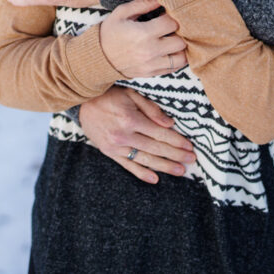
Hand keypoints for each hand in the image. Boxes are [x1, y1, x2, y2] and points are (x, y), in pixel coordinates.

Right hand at [79, 86, 195, 183]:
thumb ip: (151, 109)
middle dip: (175, 155)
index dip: (177, 141)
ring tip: (180, 171)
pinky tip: (155, 179)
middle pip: (155, 148)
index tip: (189, 146)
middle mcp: (124, 136)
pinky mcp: (109, 153)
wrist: (82, 104)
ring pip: (145, 159)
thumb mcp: (131, 94)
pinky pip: (128, 166)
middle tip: (191, 160)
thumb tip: (170, 124)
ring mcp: (116, 147)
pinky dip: (142, 173)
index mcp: (131, 119)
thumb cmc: (110, 95)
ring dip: (164, 166)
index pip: (160, 133)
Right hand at [99, 0, 187, 77]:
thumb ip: (142, 3)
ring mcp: (151, 65)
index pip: (171, 23)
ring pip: (181, 58)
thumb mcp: (121, 12)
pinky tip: (170, 51)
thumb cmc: (110, 32)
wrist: (98, 57)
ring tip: (173, 40)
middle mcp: (150, 51)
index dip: (172, 16)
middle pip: (180, 42)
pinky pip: (173, 69)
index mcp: (143, 33)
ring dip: (181, 49)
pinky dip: (176, 60)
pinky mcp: (151, 73)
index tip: (166, 15)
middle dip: (179, 33)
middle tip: (172, 28)